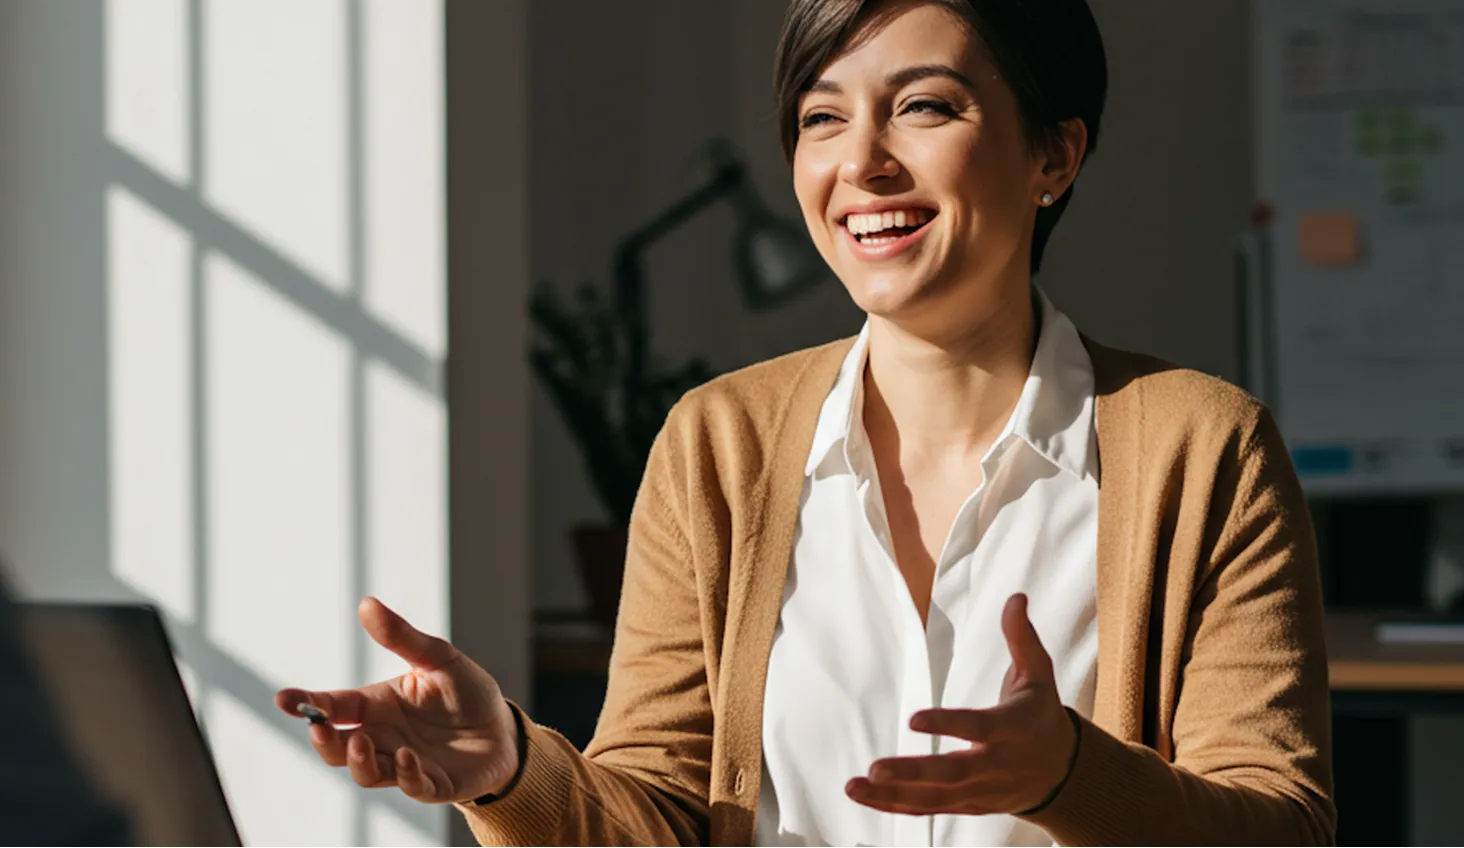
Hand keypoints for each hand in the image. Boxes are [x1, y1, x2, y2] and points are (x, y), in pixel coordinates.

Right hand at [274, 597, 519, 803]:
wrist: (503, 729)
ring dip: (357, 760)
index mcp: (377, 705)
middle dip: (323, 740)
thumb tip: (366, 603)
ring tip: (362, 742)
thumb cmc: (466, 692)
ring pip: (364, 772)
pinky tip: (406, 758)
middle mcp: (382, 737)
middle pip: (336, 747)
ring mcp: (402, 764)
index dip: (306, 702)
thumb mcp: (438, 658)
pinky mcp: (429, 784)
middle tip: (320, 727)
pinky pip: (409, 786)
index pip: (332, 705)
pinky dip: (404, 775)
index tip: (283, 698)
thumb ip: (402, 638)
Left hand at [846, 593, 1077, 815]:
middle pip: (953, 773)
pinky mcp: (969, 805)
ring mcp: (982, 791)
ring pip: (936, 798)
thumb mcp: (1040, 674)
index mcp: (1014, 728)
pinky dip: (897, 806)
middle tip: (875, 768)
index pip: (979, 727)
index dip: (949, 725)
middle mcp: (997, 765)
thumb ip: (1022, 638)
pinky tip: (866, 798)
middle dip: (913, 772)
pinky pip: (930, 809)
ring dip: (894, 794)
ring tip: (854, 786)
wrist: (1062, 772)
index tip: (913, 720)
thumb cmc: (1041, 714)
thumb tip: (1015, 597)